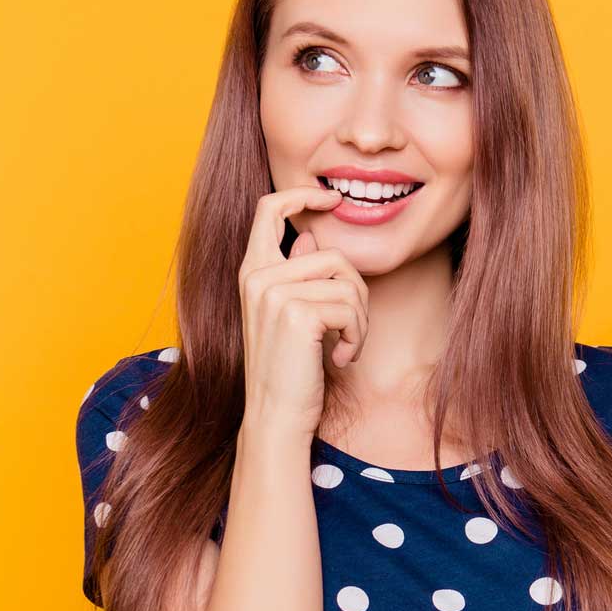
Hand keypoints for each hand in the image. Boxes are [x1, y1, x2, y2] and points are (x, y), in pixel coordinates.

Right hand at [237, 186, 369, 438]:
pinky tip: (341, 359)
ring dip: (359, 321)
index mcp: (251, 271)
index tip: (333, 199)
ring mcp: (274, 293)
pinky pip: (350, 307)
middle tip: (351, 329)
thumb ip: (297, 273)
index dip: (302, 194)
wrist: (275, 416)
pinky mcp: (296, 313)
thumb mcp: (289, 316)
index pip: (268, 208)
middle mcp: (258, 276)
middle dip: (356, 293)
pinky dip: (357, 336)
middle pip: (333, 254)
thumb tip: (312, 235)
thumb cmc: (287, 370)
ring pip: (347, 282)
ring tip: (344, 348)